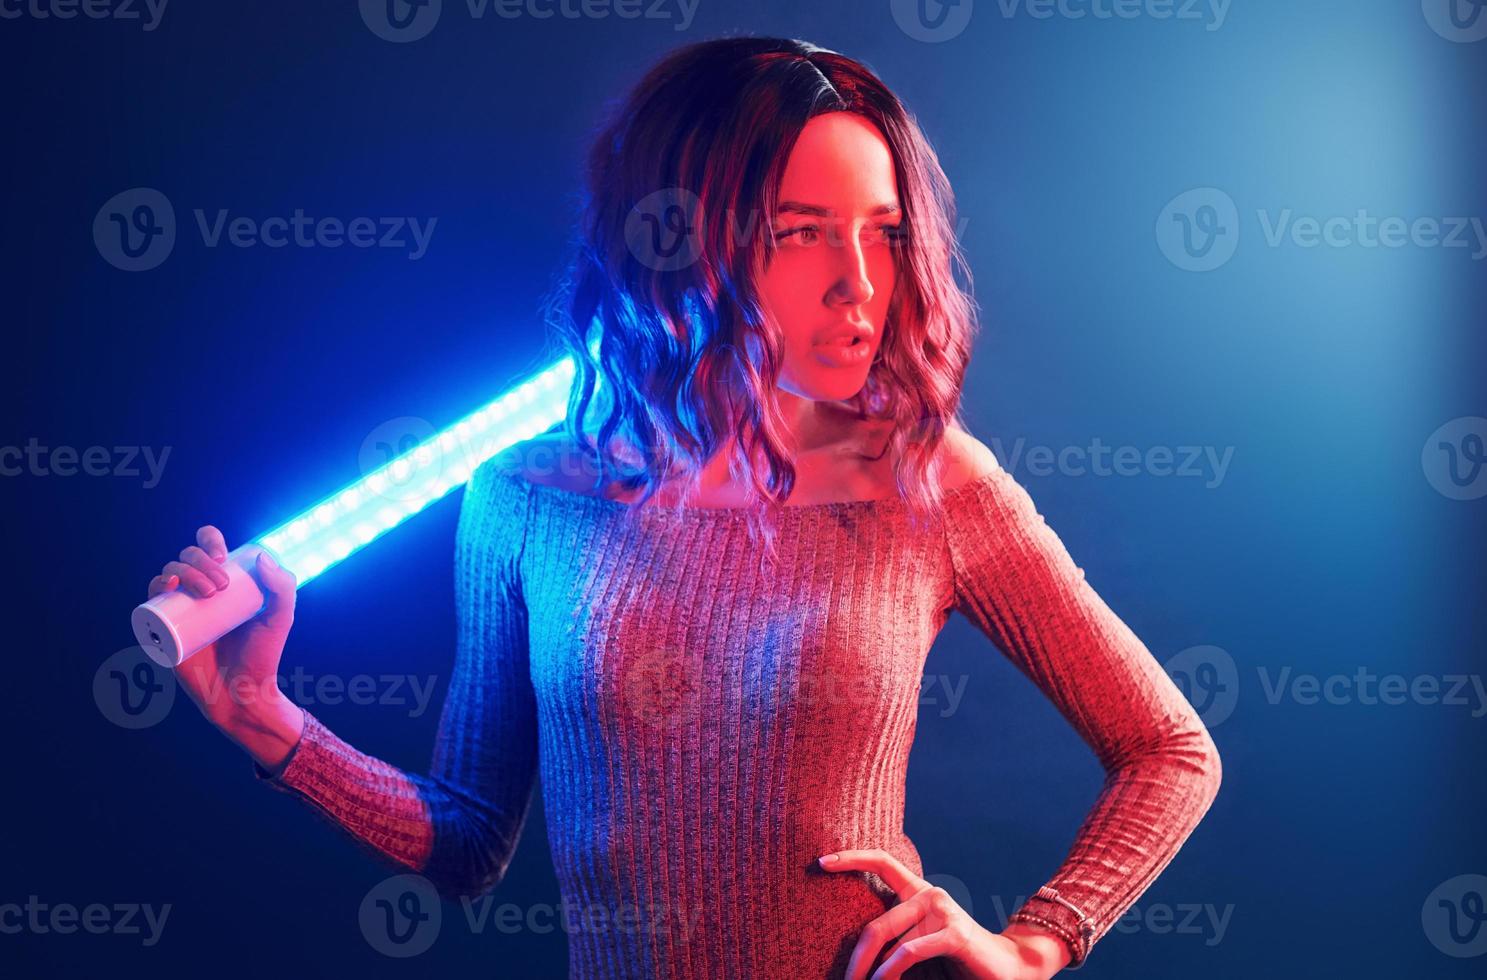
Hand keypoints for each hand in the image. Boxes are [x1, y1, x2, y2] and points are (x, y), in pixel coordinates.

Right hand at [145, 524, 298, 725]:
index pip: (209, 547)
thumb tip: (262, 558)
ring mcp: (179, 609)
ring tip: (207, 592)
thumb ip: (283, 588)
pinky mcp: (163, 629)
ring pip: (169, 573)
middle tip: (222, 586)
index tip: (223, 556)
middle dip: (201, 562)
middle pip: (187, 558)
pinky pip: (150, 601)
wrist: (242, 692)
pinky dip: (155, 585)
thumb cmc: (262, 655)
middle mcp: (197, 591)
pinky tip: (167, 584)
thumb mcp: (280, 618)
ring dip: (183, 570)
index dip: (210, 540)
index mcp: (222, 581)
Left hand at [818, 849, 1070, 979]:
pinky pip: (909, 951)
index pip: (882, 863)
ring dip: (870, 970)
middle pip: (876, 924)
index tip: (820, 862)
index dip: (851, 858)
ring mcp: (942, 910)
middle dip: (855, 958)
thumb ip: (895, 936)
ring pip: (890, 939)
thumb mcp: (919, 943)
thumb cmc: (958, 960)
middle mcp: (929, 894)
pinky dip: (890, 970)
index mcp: (919, 893)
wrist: (1008, 969)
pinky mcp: (954, 932)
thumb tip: (858, 951)